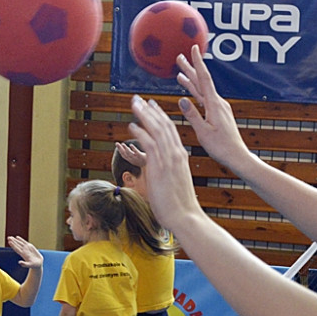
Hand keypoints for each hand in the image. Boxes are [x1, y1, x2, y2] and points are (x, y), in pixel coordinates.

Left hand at [7, 236, 42, 268]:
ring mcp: (26, 248)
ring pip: (20, 243)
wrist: (38, 263)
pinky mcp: (30, 246)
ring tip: (10, 237)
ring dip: (15, 240)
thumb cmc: (34, 265)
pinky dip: (21, 239)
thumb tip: (19, 262)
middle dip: (13, 241)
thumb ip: (24, 264)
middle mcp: (24, 251)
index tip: (10, 242)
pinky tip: (17, 237)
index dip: (13, 246)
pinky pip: (24, 242)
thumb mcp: (30, 265)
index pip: (17, 249)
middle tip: (8, 237)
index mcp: (23, 255)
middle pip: (17, 245)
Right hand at [114, 141, 146, 166]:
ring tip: (122, 144)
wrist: (153, 166)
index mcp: (131, 160)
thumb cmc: (145, 161)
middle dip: (120, 149)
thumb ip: (132, 153)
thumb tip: (128, 148)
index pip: (124, 155)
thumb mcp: (137, 158)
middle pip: (125, 155)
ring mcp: (137, 159)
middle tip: (116, 143)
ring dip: (125, 149)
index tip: (117, 145)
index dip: (120, 150)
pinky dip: (133, 149)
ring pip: (130, 154)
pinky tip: (131, 145)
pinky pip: (137, 153)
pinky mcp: (142, 157)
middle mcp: (133, 160)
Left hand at [128, 96, 202, 231]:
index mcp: (181, 156)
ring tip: (133, 105)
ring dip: (143, 116)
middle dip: (150, 110)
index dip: (160, 117)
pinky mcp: (160, 166)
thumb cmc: (180, 205)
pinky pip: (149, 144)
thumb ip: (171, 172)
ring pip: (156, 130)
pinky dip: (141, 133)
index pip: (170, 130)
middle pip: (163, 125)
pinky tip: (132, 126)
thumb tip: (166, 172)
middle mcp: (176, 154)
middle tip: (138, 99)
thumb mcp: (176, 182)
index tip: (152, 107)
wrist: (185, 216)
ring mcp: (169, 159)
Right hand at [174, 45, 248, 170]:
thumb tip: (182, 99)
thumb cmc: (221, 147)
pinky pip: (204, 98)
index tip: (193, 49)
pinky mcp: (218, 113)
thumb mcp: (203, 132)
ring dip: (191, 80)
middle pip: (202, 81)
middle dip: (191, 68)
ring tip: (180, 71)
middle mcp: (218, 103)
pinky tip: (189, 91)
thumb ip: (193, 115)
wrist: (236, 156)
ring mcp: (219, 107)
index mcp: (214, 105)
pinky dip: (196, 92)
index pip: (204, 79)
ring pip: (202, 89)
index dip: (197, 63)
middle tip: (180, 57)